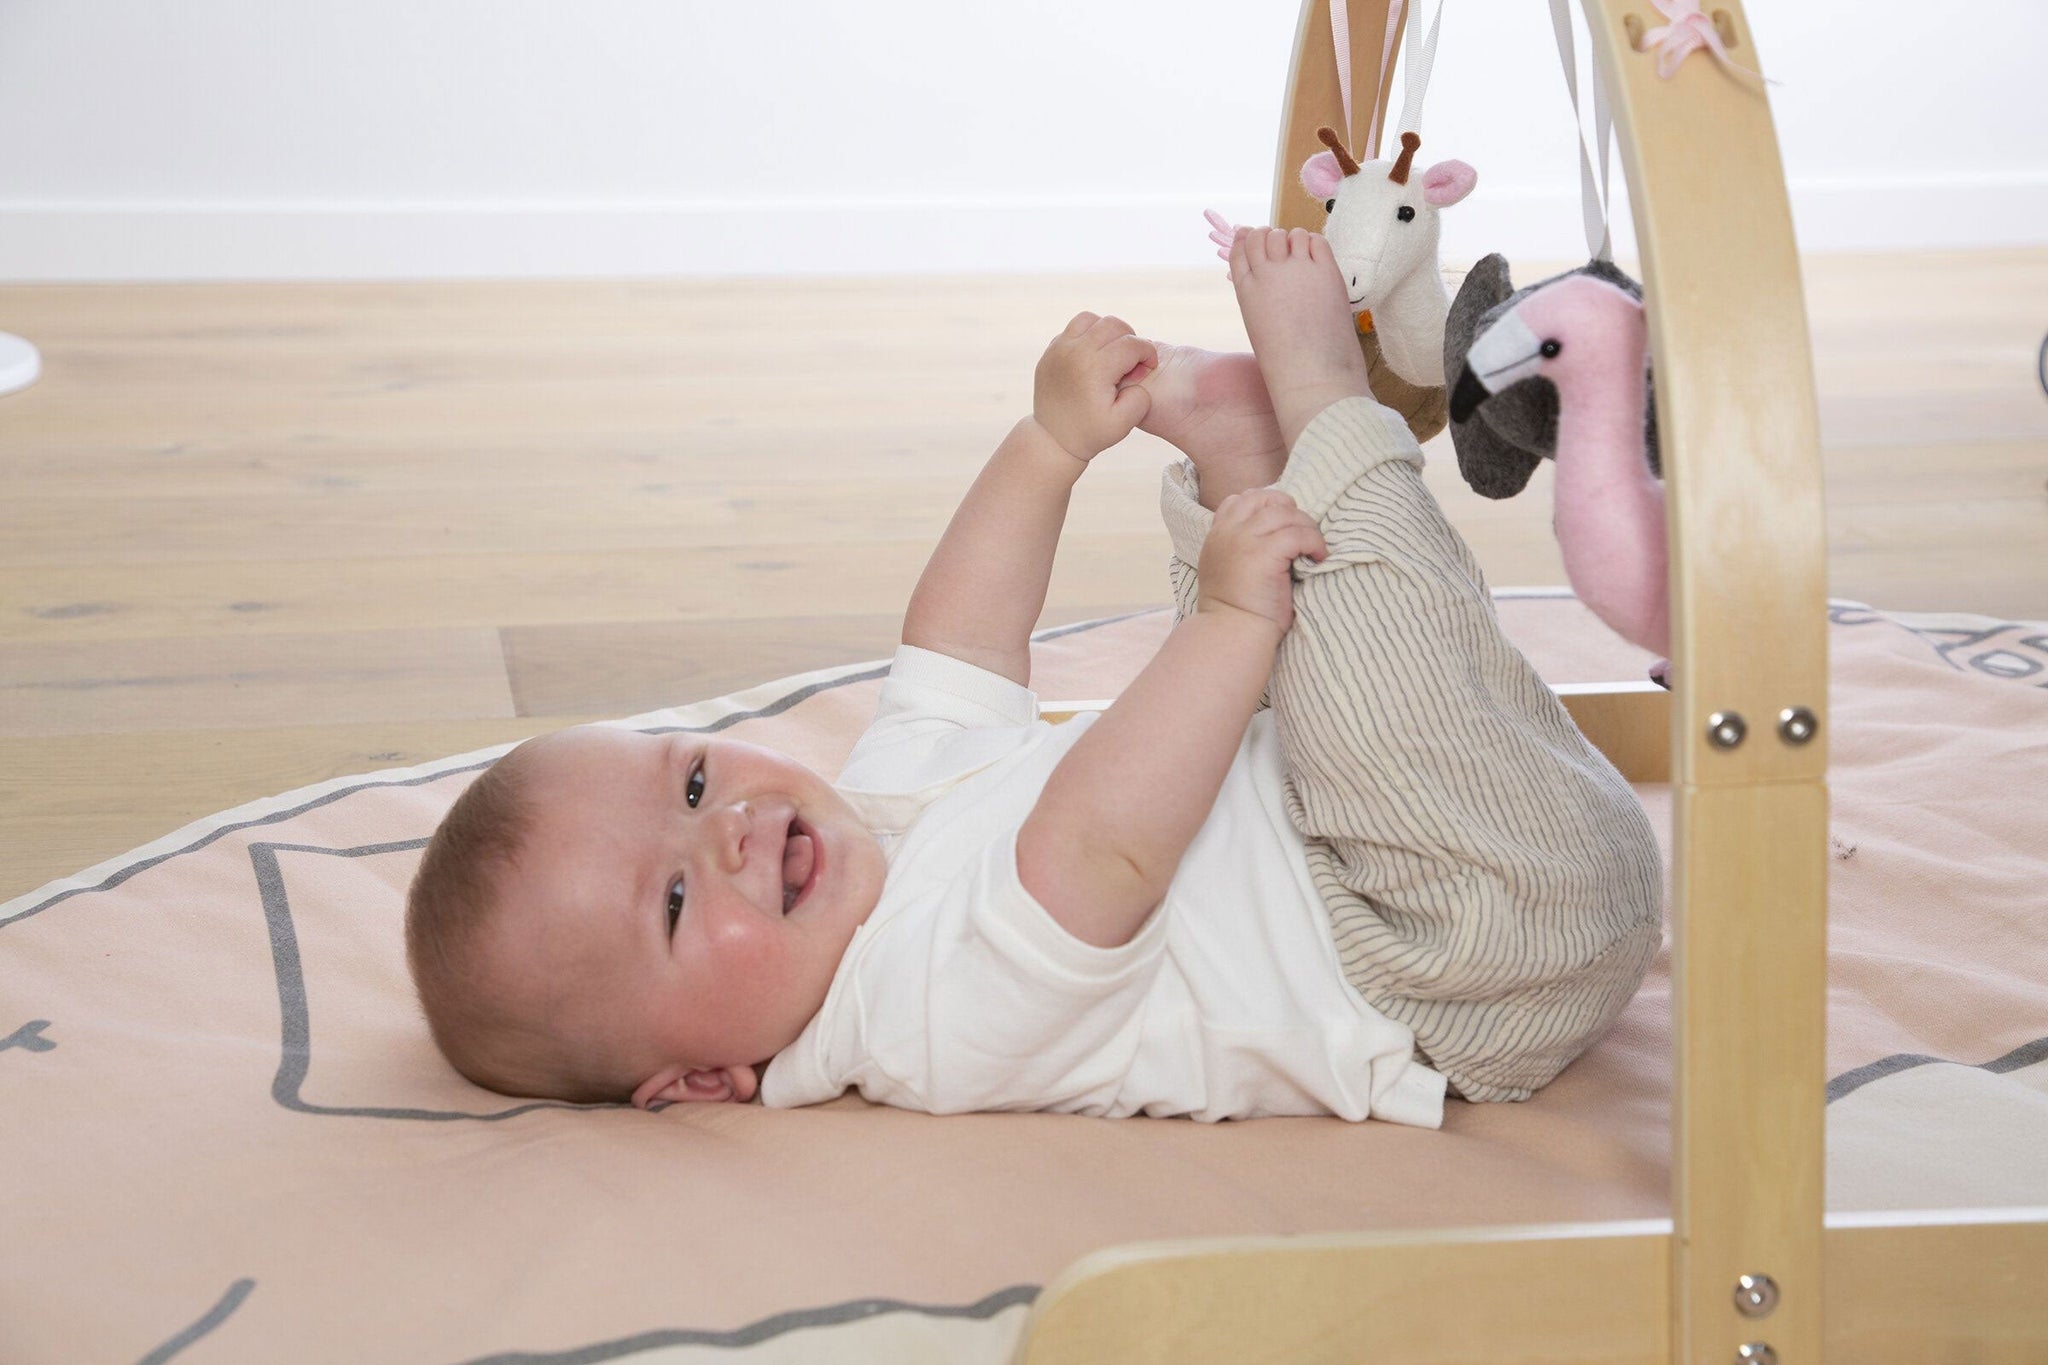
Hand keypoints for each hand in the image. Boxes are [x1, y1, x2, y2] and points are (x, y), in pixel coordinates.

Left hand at [1033, 312, 1157, 461]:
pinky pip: (1074, 328)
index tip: (1148, 368)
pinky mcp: (1050, 350)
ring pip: (1092, 319)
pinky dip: (1089, 335)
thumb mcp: (1123, 424)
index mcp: (1095, 369)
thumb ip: (1141, 398)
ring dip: (1108, 332)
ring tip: (1112, 353)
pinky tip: (1094, 357)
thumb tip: (1139, 371)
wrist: (1052, 438)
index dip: (1148, 354)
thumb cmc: (1090, 433)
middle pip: (1113, 325)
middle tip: (1131, 362)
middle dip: (1130, 339)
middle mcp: (1075, 353)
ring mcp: (1059, 349)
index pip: (1132, 344)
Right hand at [1196, 488, 1325, 633]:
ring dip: (1307, 528)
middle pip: (1267, 499)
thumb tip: (1272, 535)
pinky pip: (1299, 534)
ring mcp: (1245, 540)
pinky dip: (1315, 543)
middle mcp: (1229, 532)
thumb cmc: (1234, 611)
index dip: (1267, 504)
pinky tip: (1318, 558)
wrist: (1232, 634)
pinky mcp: (1265, 553)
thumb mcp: (1225, 569)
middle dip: (1291, 511)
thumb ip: (1238, 547)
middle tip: (1303, 535)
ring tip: (1314, 549)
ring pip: (1287, 514)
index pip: (1241, 498)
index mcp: (1217, 535)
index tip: (1283, 524)